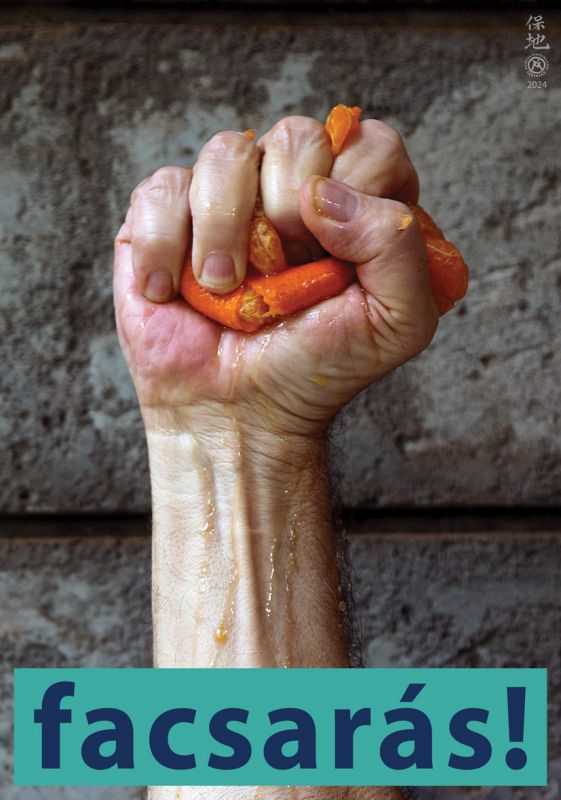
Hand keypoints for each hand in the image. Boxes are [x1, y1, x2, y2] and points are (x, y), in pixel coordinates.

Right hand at [114, 115, 437, 436]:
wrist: (236, 410)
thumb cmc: (315, 367)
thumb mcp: (396, 323)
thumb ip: (398, 246)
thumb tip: (320, 192)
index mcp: (358, 205)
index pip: (371, 145)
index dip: (352, 192)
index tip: (332, 258)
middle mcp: (295, 187)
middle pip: (298, 134)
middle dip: (286, 214)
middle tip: (279, 275)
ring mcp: (231, 195)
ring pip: (226, 151)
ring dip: (223, 232)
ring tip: (224, 290)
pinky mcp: (169, 211)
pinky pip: (162, 188)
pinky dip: (164, 247)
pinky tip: (174, 290)